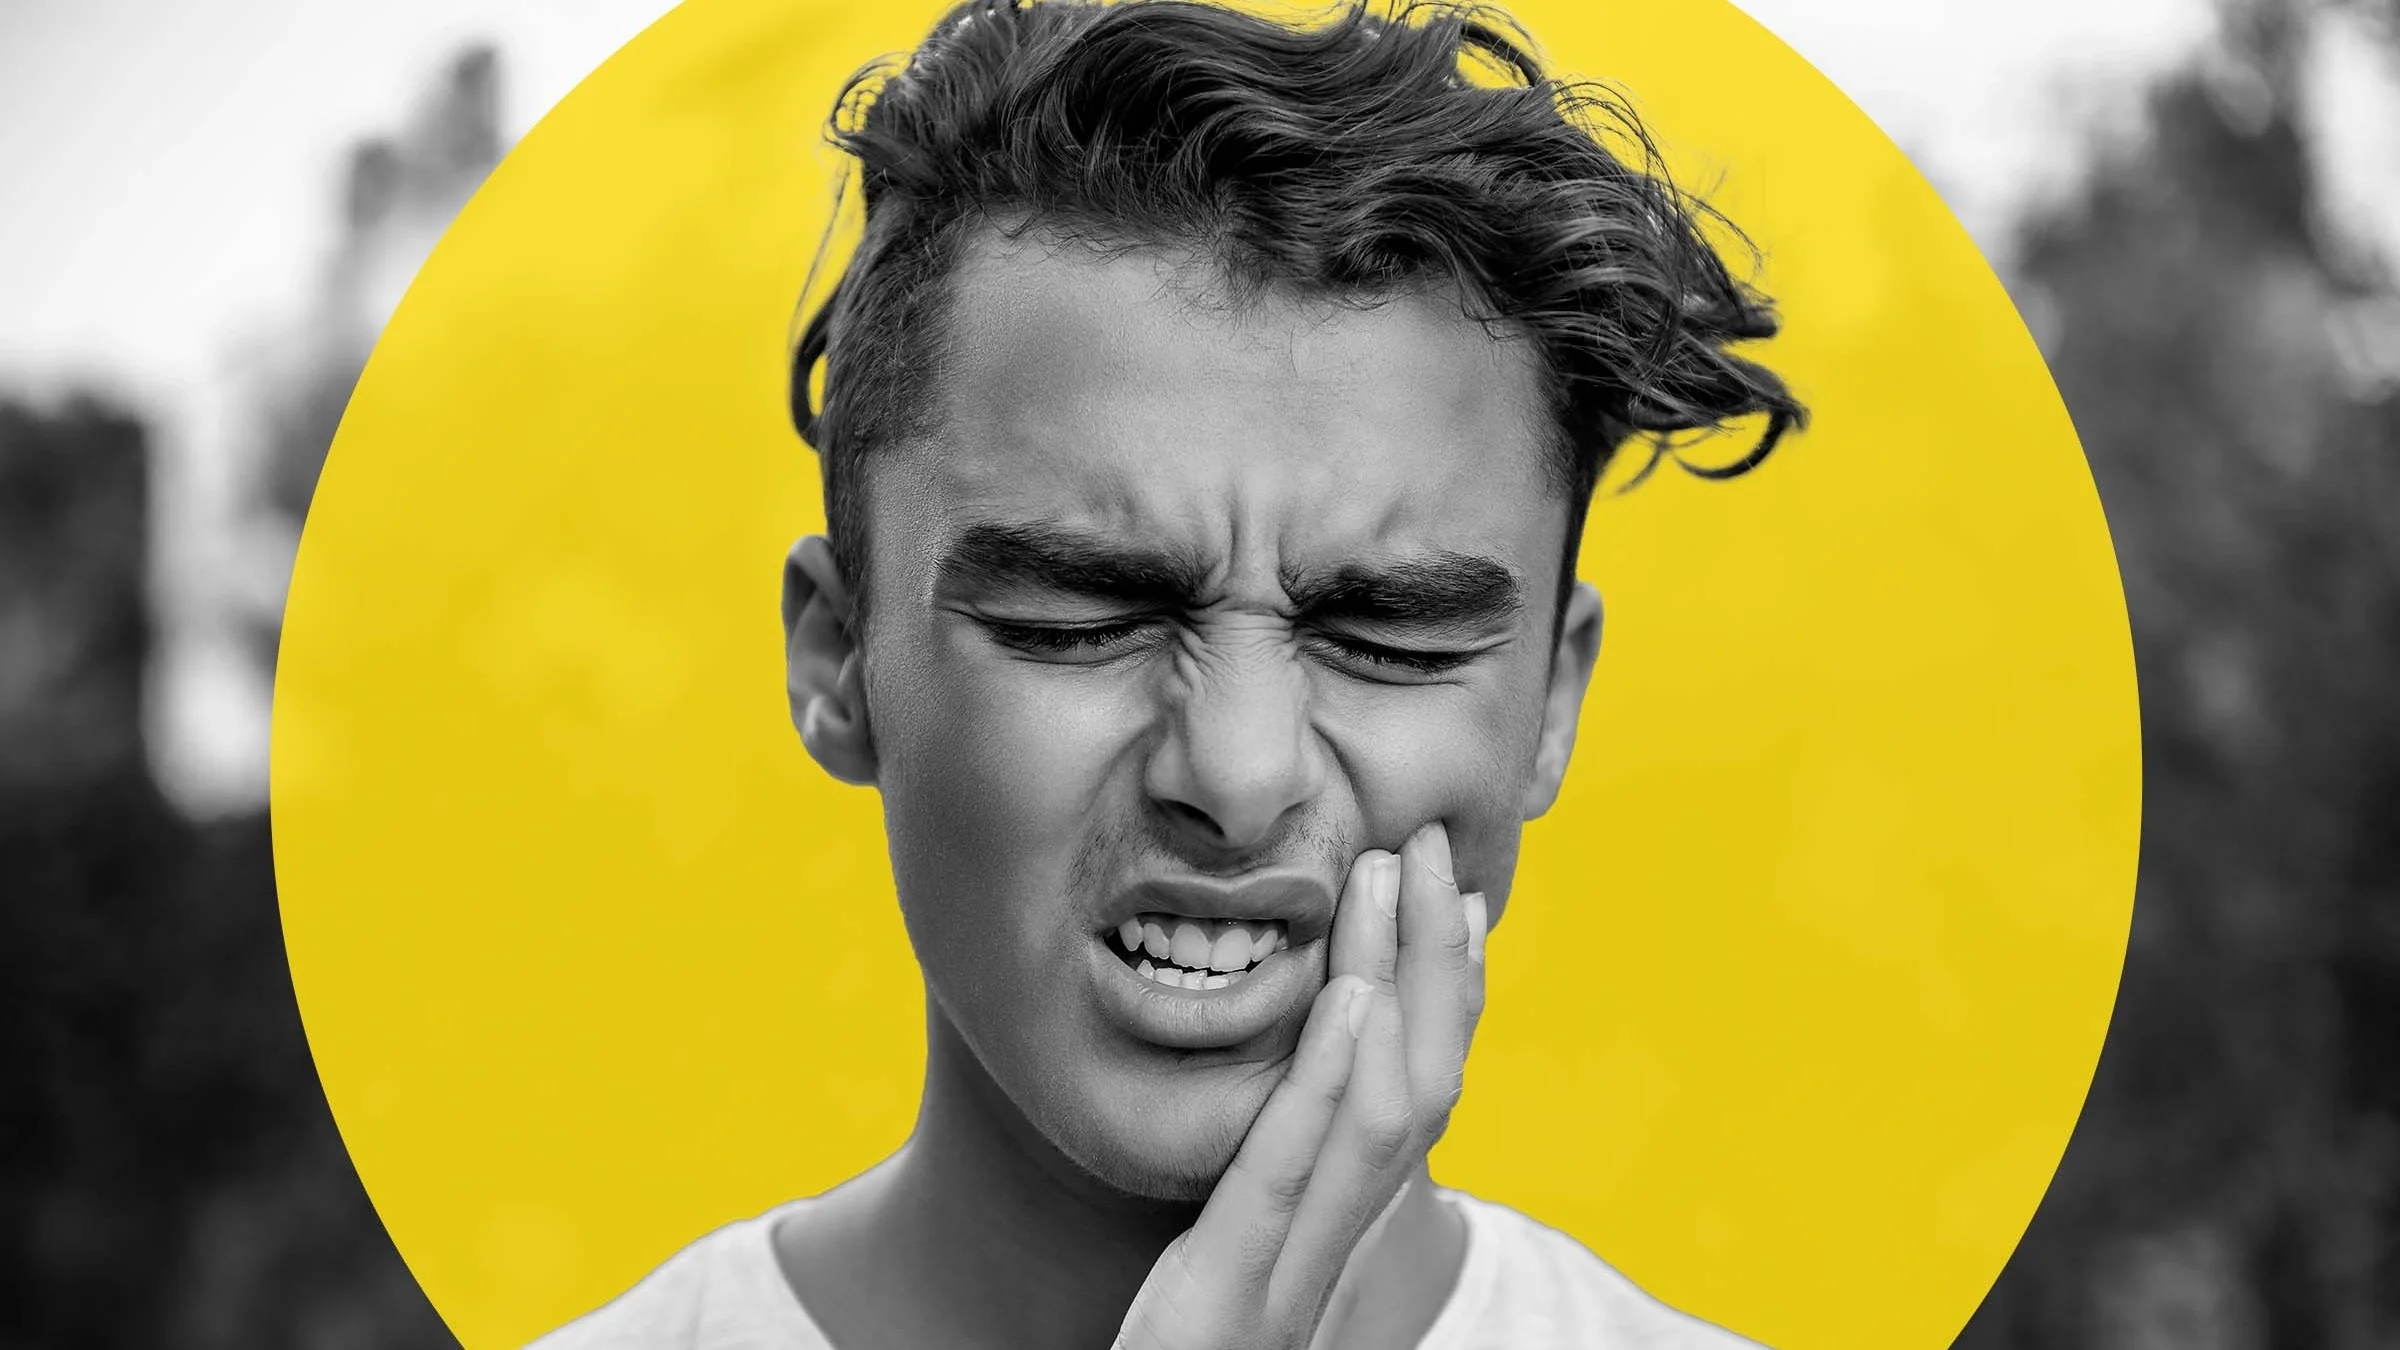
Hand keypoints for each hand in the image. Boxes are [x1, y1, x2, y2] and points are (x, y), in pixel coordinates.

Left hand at [1112, 823, 1489, 1349]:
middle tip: (1435, 846)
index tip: (1457, 907)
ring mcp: (1283, 1286)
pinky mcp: (1225, 1306)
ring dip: (1392, 981)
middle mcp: (1325, 1262)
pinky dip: (1325, 1081)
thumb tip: (1270, 1129)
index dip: (1442, 1002)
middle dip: (1431, 960)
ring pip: (1379, 1116)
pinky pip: (1289, 1179)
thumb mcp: (1209, 1284)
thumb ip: (1248, 1214)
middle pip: (1416, 1088)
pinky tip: (1346, 1001)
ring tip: (1393, 876)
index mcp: (1320, 1253)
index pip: (1408, 1105)